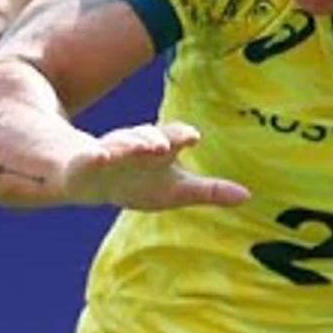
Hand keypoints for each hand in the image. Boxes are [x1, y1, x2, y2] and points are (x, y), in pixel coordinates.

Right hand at [53, 122, 251, 212]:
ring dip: (128, 144)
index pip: (172, 136)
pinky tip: (99, 156)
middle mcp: (134, 145)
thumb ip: (209, 191)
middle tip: (161, 146)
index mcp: (158, 148)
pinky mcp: (85, 164)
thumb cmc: (137, 181)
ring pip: (119, 143)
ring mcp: (109, 152)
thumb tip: (247, 196)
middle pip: (145, 136)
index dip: (181, 135)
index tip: (192, 138)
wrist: (89, 182)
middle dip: (153, 138)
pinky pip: (89, 158)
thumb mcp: (175, 189)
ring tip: (138, 148)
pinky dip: (94, 156)